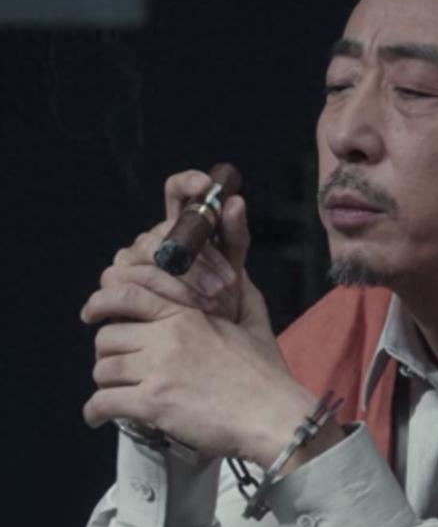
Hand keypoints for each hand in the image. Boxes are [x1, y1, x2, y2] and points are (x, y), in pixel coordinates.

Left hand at [81, 284, 322, 466]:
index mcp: (188, 315)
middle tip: (117, 366)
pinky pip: (104, 403)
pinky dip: (95, 411)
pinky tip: (99, 416)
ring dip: (105, 383)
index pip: (128, 295)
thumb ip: (242, 295)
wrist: (272, 414)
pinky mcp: (153, 404)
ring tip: (116, 392)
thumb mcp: (256, 323)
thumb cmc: (266, 374)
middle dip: (107, 353)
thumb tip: (239, 274)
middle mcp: (168, 337)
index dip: (101, 302)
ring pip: (103, 370)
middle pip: (108, 337)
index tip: (91, 313)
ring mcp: (159, 370)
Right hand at [100, 170, 256, 330]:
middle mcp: (151, 239)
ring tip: (216, 302)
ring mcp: (128, 261)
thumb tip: (236, 201)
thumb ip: (234, 235)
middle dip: (201, 258)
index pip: (175, 192)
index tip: (206, 186)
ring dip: (188, 282)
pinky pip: (135, 284)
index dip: (187, 183)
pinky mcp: (114, 287)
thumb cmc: (218, 301)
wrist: (201, 343)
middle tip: (228, 283)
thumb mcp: (232, 267)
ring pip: (152, 257)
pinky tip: (187, 313)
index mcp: (180, 227)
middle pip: (165, 231)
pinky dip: (167, 298)